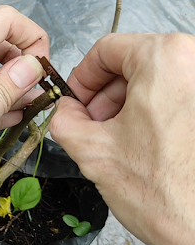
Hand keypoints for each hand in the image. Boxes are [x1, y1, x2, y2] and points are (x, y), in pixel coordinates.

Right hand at [50, 33, 194, 244]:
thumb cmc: (167, 193)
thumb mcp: (93, 151)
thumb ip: (63, 120)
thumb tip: (64, 109)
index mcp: (165, 58)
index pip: (106, 50)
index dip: (82, 77)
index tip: (75, 102)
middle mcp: (194, 61)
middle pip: (129, 65)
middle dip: (103, 97)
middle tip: (92, 126)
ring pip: (150, 82)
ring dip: (124, 108)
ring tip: (114, 140)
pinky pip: (170, 97)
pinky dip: (147, 114)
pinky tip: (139, 143)